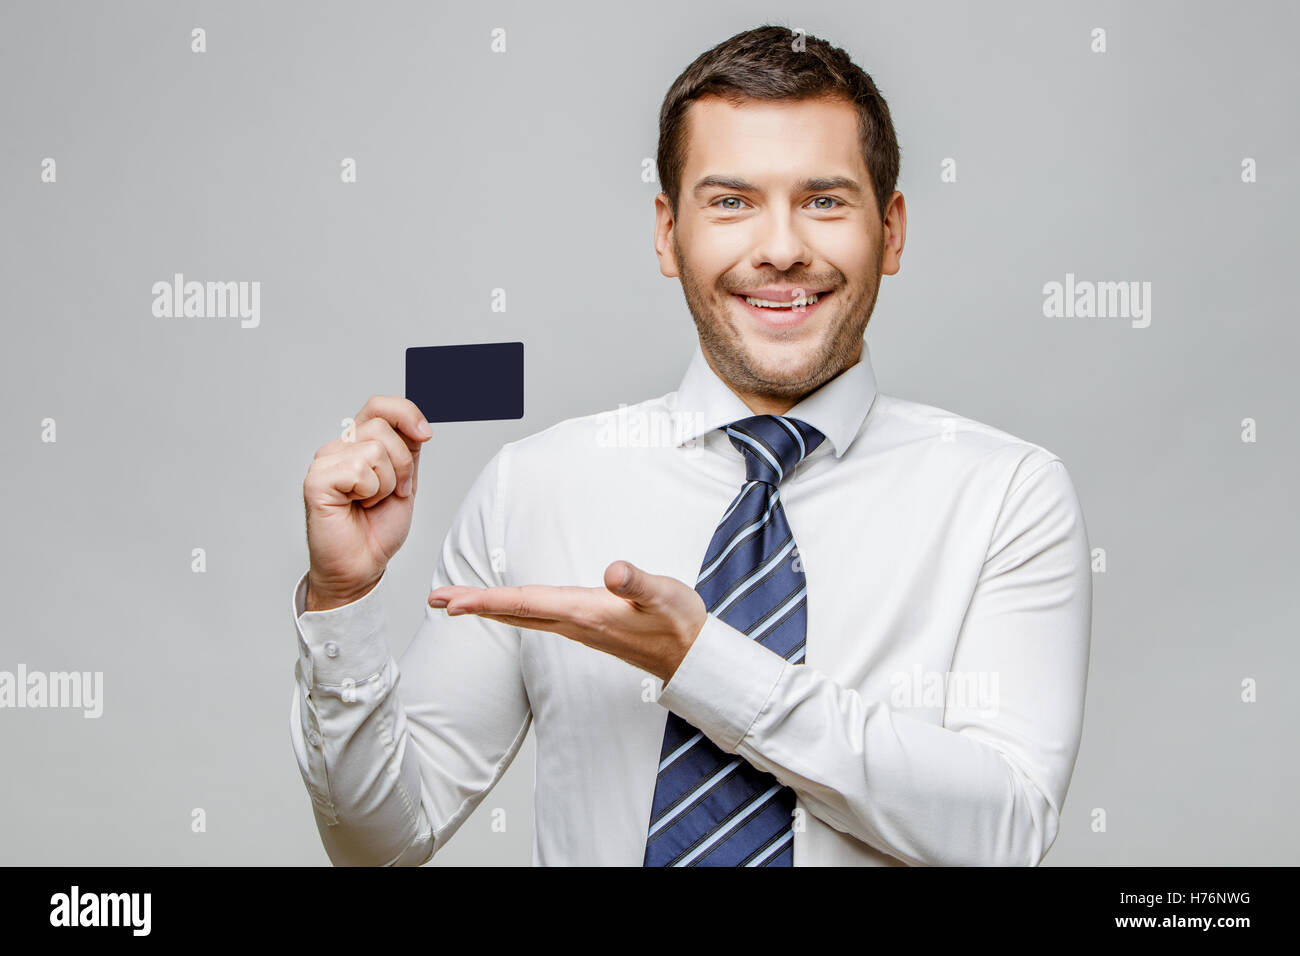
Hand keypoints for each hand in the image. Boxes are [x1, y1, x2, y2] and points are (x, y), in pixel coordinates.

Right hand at [303, 395, 431, 609]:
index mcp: (358, 443)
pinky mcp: (316, 480)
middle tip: (391, 493)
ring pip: (374, 450)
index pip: (380, 406)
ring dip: (386, 484)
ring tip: (370, 502)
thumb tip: (419, 423)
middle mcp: (338, 448)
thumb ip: (408, 447)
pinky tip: (355, 506)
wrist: (363, 564)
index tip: (425, 434)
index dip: (406, 413)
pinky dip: (369, 493)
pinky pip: (359, 469)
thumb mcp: (405, 479)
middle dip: (402, 466)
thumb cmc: (378, 527)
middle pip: (383, 428)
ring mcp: (324, 462)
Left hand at [428, 561, 707, 681]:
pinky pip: (538, 618)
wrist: (694, 658)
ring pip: (523, 617)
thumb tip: (613, 570)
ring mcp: (579, 629)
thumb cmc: (680, 623)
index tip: (452, 600)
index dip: (486, 600)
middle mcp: (575, 624)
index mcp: (585, 613)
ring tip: (457, 602)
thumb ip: (638, 582)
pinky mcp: (586, 628)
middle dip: (473, 606)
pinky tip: (507, 606)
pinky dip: (513, 610)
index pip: (525, 604)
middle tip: (435, 599)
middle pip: (514, 613)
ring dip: (488, 609)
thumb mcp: (664, 595)